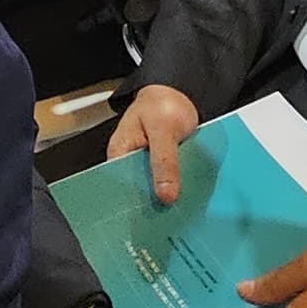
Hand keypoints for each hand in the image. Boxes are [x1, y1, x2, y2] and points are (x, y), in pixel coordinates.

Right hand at [106, 85, 202, 205]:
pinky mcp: (163, 166)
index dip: (136, 201)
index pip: (122, 185)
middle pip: (140, 189)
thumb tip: (166, 195)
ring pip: (156, 187)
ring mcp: (147, 165)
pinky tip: (187, 194)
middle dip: (155, 200)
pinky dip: (178, 186)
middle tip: (172, 215)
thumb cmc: (162, 103)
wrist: (179, 92)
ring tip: (182, 208)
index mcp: (119, 153)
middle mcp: (130, 162)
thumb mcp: (163, 129)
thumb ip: (164, 161)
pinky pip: (168, 181)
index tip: (153, 215)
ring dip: (169, 194)